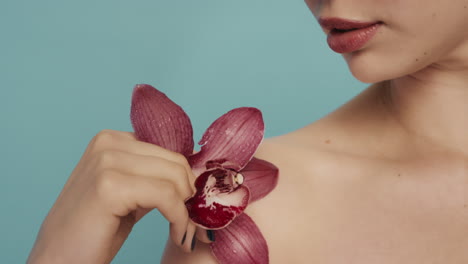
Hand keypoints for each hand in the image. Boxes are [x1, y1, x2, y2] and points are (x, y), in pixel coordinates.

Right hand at [27, 129, 211, 263]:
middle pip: (176, 161)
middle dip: (190, 193)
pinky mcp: (110, 186)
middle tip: (191, 220)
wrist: (58, 257)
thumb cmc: (96, 227)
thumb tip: (196, 173)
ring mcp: (106, 161)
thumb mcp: (131, 191)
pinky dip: (179, 218)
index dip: (186, 177)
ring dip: (186, 209)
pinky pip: (166, 196)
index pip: (170, 149)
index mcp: (112, 139)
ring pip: (175, 178)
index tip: (191, 202)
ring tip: (182, 229)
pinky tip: (177, 234)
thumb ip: (155, 176)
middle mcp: (108, 142)